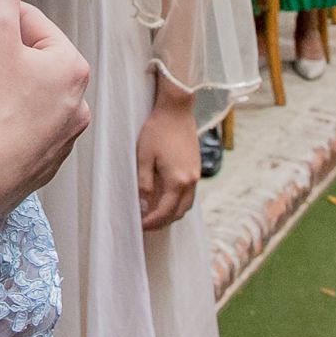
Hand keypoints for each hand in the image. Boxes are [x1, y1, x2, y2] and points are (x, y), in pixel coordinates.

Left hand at [136, 78, 200, 229]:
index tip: (138, 226)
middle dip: (162, 222)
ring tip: (153, 213)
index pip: (164, 212)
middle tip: (145, 223)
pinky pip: (189, 194)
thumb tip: (144, 207)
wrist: (176, 110)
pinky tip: (165, 197)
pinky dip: (178, 202)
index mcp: (178, 181)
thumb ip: (145, 184)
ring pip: (186, 205)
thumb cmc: (157, 130)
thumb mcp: (144, 157)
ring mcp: (196, 176)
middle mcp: (191, 182)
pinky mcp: (197, 169)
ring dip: (172, 213)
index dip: (151, 223)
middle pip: (178, 213)